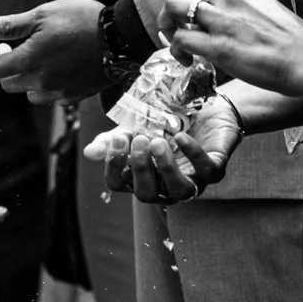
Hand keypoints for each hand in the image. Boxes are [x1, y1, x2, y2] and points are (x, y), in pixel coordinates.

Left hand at [0, 0, 105, 103]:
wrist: (122, 36)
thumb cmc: (81, 19)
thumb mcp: (41, 15)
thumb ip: (9, 26)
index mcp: (31, 60)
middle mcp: (43, 81)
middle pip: (9, 82)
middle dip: (3, 66)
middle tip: (10, 46)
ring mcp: (61, 91)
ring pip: (29, 92)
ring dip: (24, 78)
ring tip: (35, 56)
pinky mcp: (77, 95)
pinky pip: (51, 97)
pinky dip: (44, 85)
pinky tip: (53, 68)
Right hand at [87, 94, 240, 202]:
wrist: (199, 107)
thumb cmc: (164, 124)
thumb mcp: (134, 129)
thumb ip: (114, 141)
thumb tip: (88, 152)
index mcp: (142, 176)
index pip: (118, 184)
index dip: (114, 167)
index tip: (117, 139)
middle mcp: (164, 185)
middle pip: (146, 195)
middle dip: (140, 168)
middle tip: (140, 139)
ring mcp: (191, 180)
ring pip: (179, 192)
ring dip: (166, 168)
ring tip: (158, 141)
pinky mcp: (214, 169)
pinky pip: (207, 172)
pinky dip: (193, 154)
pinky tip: (180, 137)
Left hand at [164, 0, 302, 98]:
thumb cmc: (296, 42)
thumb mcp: (271, 5)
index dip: (194, 0)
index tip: (197, 17)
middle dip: (174, 8)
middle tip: (180, 28)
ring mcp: (221, 21)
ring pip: (174, 7)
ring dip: (170, 26)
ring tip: (180, 43)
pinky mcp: (218, 46)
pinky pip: (180, 39)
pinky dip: (177, 50)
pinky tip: (188, 60)